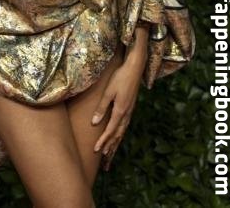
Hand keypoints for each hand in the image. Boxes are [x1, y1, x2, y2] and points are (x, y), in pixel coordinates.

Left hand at [91, 52, 146, 170]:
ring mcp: (129, 112)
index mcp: (120, 111)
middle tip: (104, 162)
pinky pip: (124, 126)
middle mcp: (126, 114)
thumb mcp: (108, 92)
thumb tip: (94, 123)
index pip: (110, 131)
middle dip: (110, 148)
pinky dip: (120, 136)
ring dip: (115, 144)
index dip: (103, 142)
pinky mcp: (130, 108)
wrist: (135, 68)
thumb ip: (101, 107)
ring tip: (110, 155)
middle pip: (117, 136)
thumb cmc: (120, 77)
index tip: (95, 151)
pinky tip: (118, 138)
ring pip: (122, 133)